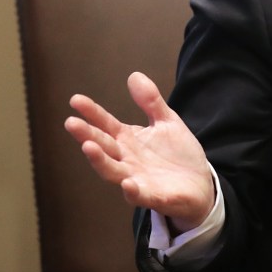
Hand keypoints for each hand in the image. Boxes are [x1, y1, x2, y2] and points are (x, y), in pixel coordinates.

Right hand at [64, 72, 214, 231]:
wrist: (200, 184)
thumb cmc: (177, 155)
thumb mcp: (166, 122)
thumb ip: (151, 102)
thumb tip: (134, 75)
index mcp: (129, 140)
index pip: (106, 124)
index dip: (92, 113)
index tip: (76, 100)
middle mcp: (127, 159)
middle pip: (103, 146)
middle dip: (87, 135)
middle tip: (71, 123)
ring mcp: (136, 179)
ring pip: (112, 171)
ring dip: (100, 160)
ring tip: (88, 146)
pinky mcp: (153, 196)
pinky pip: (139, 195)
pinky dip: (131, 190)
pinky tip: (127, 183)